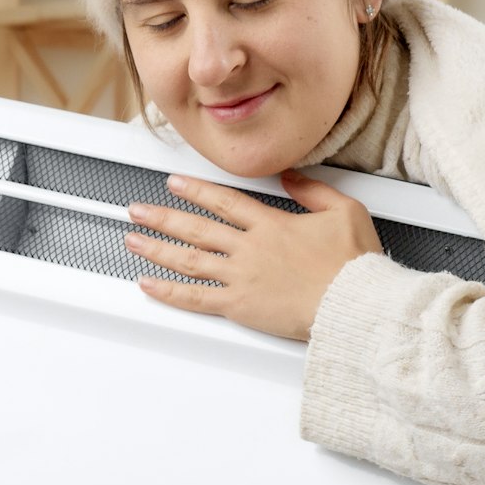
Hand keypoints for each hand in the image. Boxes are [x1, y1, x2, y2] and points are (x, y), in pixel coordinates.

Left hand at [124, 171, 383, 341]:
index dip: (196, 190)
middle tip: (138, 210)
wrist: (352, 303)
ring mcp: (241, 277)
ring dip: (157, 248)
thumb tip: (292, 178)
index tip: (175, 183)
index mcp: (272, 225)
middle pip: (196, 227)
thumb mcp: (344, 211)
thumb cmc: (353, 265)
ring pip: (189, 259)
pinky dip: (169, 291)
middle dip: (162, 217)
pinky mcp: (240, 306)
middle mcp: (250, 248)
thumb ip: (314, 192)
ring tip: (132, 240)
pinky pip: (196, 298)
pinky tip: (149, 284)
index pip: (224, 201)